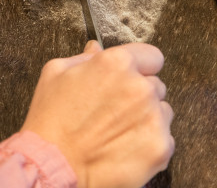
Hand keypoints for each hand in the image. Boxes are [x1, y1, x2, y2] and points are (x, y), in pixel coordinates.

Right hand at [21, 41, 174, 187]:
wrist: (53, 167)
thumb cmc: (50, 122)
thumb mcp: (55, 75)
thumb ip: (83, 58)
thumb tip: (96, 49)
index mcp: (117, 64)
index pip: (151, 56)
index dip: (139, 67)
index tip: (131, 78)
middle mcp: (140, 88)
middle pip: (156, 85)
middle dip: (139, 94)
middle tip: (115, 110)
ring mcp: (153, 119)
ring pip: (163, 111)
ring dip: (147, 118)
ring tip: (118, 131)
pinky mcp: (160, 148)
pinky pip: (165, 138)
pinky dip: (149, 143)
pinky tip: (125, 147)